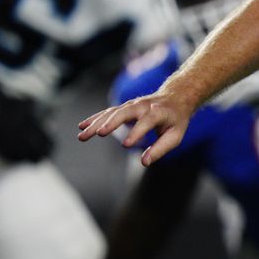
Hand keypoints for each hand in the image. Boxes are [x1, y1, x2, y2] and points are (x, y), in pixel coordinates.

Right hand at [77, 90, 191, 165]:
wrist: (175, 97)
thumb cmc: (176, 119)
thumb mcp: (175, 135)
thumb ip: (160, 149)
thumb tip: (144, 162)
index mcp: (159, 112)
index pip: (147, 121)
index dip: (137, 131)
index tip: (127, 145)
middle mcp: (143, 105)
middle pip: (124, 112)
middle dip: (110, 122)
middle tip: (98, 133)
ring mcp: (132, 104)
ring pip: (112, 112)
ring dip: (96, 122)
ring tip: (83, 135)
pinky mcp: (124, 107)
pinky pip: (107, 112)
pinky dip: (95, 118)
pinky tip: (82, 126)